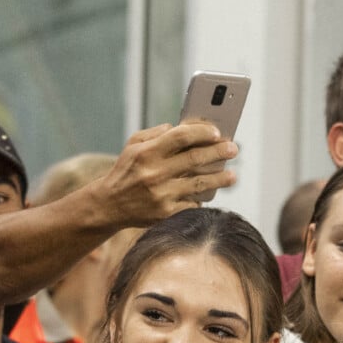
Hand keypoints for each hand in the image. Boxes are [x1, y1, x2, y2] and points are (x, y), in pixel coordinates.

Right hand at [95, 122, 237, 225]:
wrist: (109, 205)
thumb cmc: (125, 171)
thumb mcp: (133, 145)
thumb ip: (156, 133)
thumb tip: (184, 128)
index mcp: (147, 152)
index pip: (181, 136)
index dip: (202, 132)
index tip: (218, 132)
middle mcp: (154, 173)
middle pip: (195, 159)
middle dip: (218, 153)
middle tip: (233, 149)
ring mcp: (161, 195)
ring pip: (199, 184)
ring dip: (219, 179)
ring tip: (232, 176)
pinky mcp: (164, 214)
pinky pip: (191, 204)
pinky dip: (201, 199)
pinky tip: (210, 195)